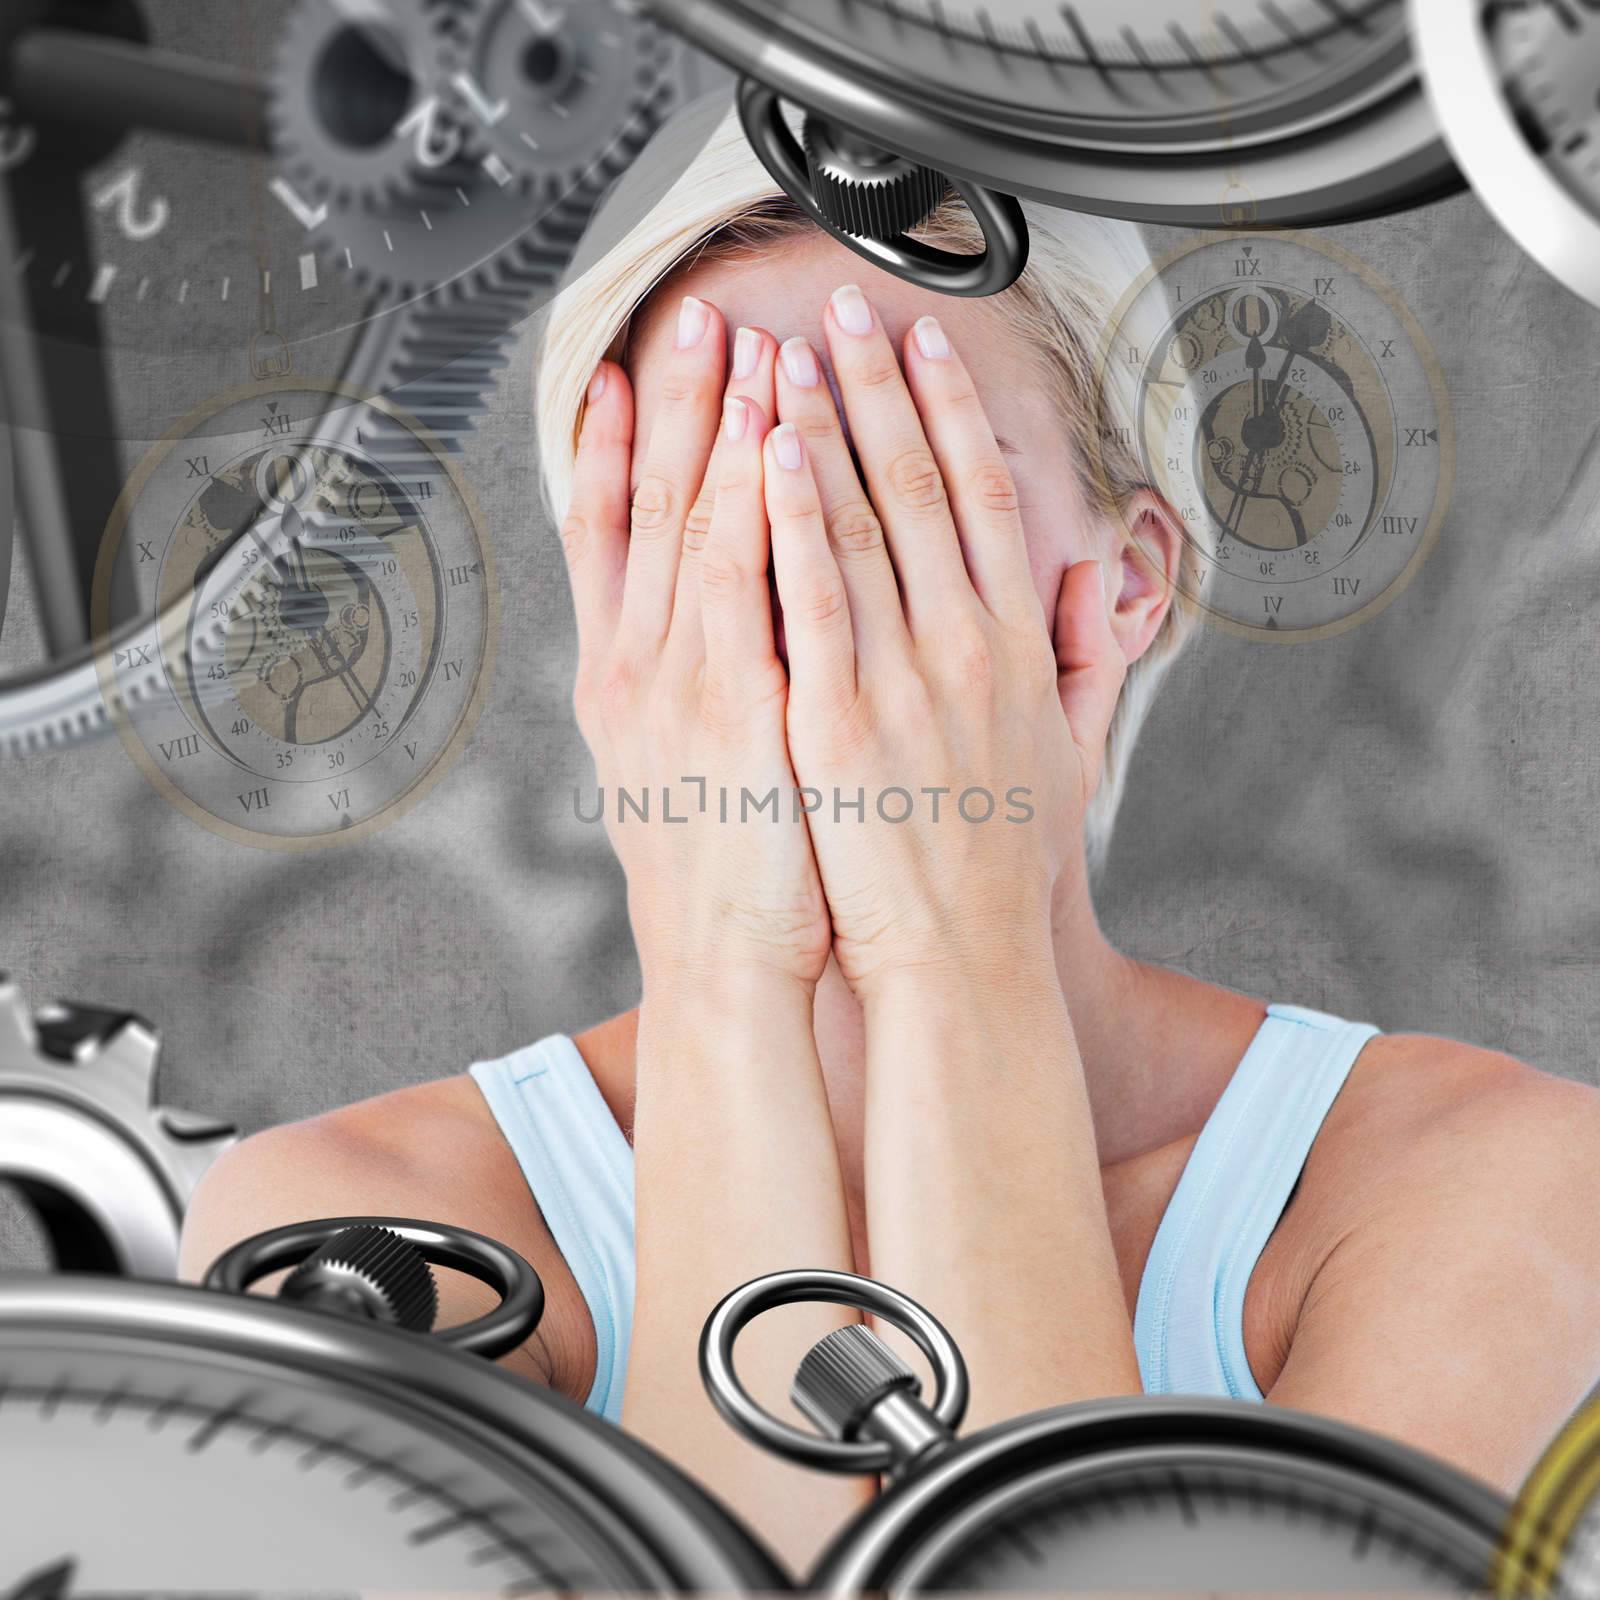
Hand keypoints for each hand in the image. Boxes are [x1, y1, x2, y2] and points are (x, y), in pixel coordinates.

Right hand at [560, 299, 830, 991]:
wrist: (725, 968)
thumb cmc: (725, 874)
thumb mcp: (685, 770)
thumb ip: (699, 684)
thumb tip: (720, 628)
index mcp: (625, 678)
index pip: (606, 535)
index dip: (611, 446)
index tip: (623, 371)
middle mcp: (638, 668)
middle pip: (645, 507)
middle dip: (669, 405)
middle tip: (689, 314)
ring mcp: (681, 685)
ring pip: (691, 527)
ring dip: (716, 426)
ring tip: (739, 340)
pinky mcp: (736, 711)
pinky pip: (744, 586)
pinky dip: (750, 506)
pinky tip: (769, 438)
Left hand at [762, 286, 1125, 997]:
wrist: (963, 958)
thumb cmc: (1005, 864)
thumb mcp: (1073, 757)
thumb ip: (1089, 662)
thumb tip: (1096, 584)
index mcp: (1016, 644)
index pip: (982, 496)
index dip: (950, 409)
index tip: (925, 343)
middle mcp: (965, 643)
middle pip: (919, 485)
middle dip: (881, 386)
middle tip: (845, 306)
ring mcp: (901, 676)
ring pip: (859, 523)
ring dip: (824, 426)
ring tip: (792, 349)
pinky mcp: (836, 719)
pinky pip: (809, 597)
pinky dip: (788, 519)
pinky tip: (766, 452)